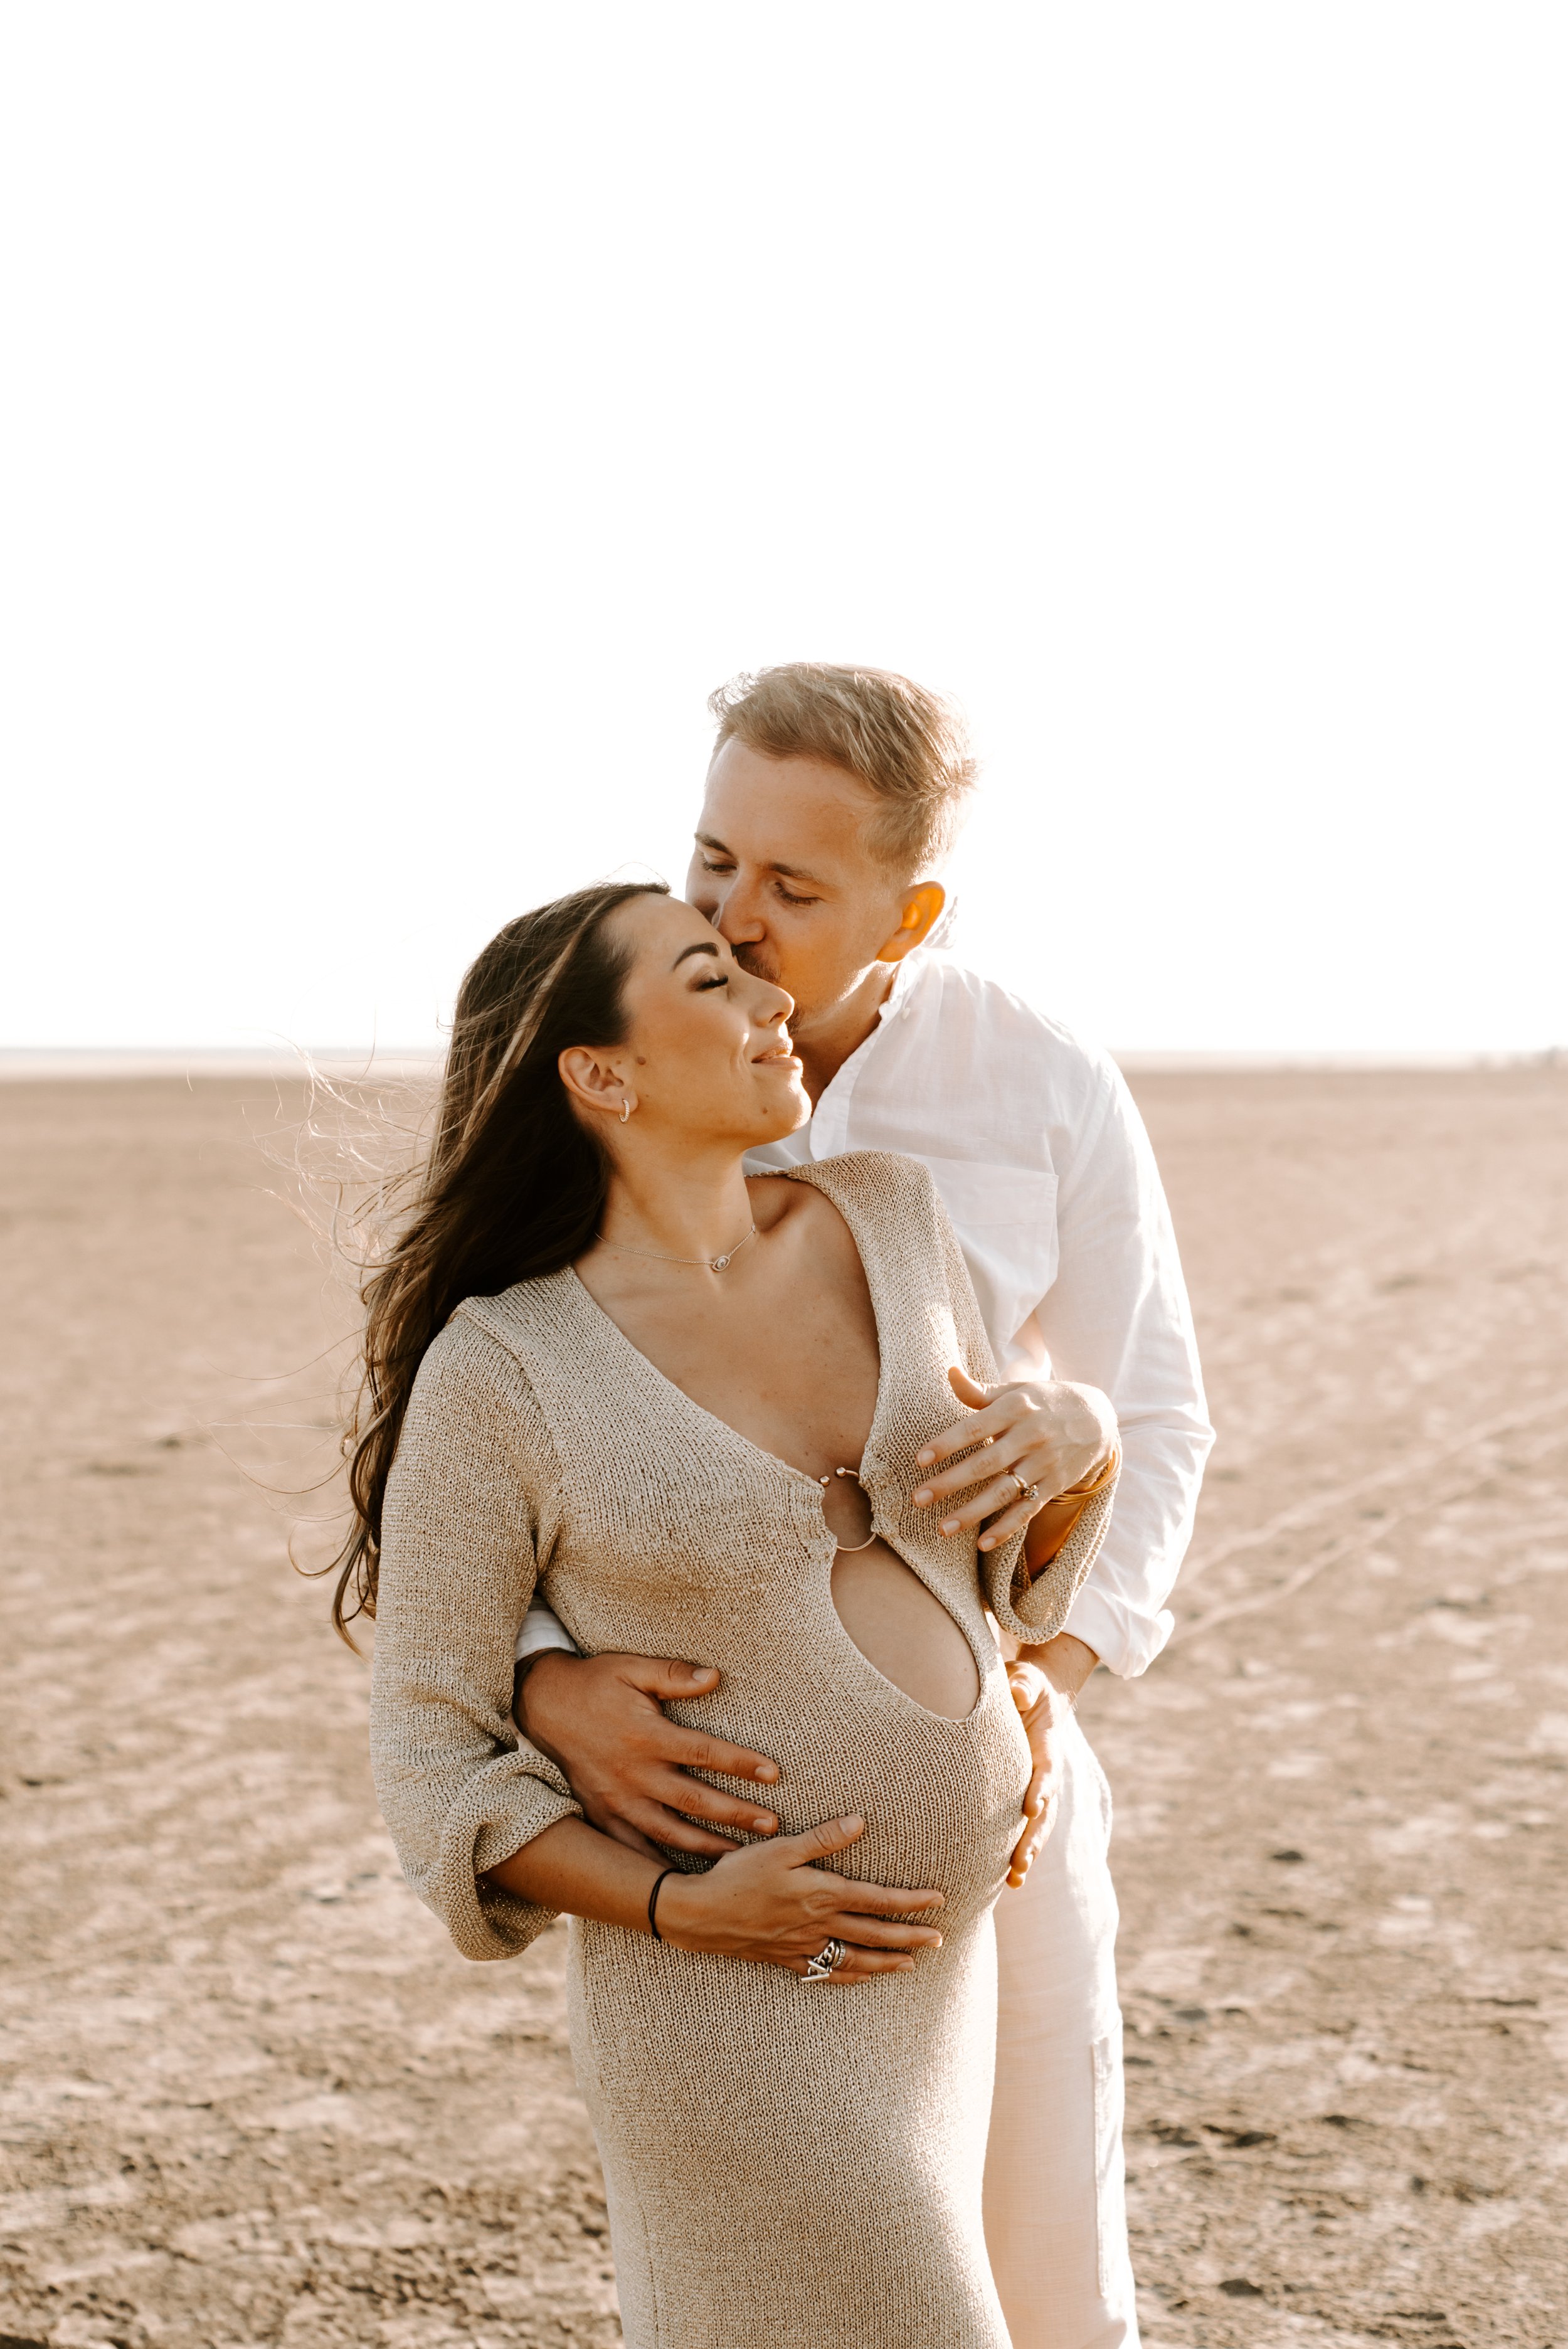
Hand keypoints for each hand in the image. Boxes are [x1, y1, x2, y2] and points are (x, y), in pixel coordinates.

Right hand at [517, 1651, 783, 1860]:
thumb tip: (714, 1676)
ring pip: (669, 1831)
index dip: (739, 1763)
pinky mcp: (602, 1815)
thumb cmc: (593, 1683)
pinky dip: (659, 1866)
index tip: (774, 1774)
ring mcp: (617, 1800)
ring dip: (708, 1846)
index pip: (703, 1753)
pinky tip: (685, 1879)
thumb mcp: (631, 1668)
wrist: (540, 1706)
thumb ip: (672, 1674)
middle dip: (735, 1814)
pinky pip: (633, 1849)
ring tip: (741, 1856)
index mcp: (646, 1736)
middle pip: (694, 1800)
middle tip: (773, 1827)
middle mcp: (634, 1774)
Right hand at [656, 1814, 945, 1981]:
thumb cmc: (738, 1875)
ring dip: (886, 1962)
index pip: (877, 1899)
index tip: (938, 1900)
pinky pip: (826, 1973)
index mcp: (822, 1895)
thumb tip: (860, 1822)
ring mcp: (803, 1946)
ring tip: (911, 1964)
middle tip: (940, 1939)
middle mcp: (818, 1925)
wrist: (700, 1915)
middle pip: (874, 1935)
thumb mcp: (780, 1847)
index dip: (910, 1901)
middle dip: (910, 1937)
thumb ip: (822, 1839)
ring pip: (855, 1959)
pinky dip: (850, 1977)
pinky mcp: (785, 1959)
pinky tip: (861, 1977)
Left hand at [912, 1367, 1116, 1552]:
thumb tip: (949, 1372)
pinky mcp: (1055, 1484)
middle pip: (985, 1463)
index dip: (947, 1443)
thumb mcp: (1016, 1391)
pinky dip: (1007, 1527)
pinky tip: (982, 1543)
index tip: (920, 1459)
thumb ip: (980, 1391)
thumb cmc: (1044, 1402)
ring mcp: (1044, 1463)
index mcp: (1016, 1408)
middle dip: (950, 1482)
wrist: (1099, 1418)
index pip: (975, 1427)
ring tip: (942, 1529)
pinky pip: (1028, 1509)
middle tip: (918, 1498)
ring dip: (972, 1513)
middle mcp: (1030, 1436)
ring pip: (1004, 1491)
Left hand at [1004, 1634, 1098, 1884]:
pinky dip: (1020, 1854)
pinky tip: (1008, 1882)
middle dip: (1033, 1837)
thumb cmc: (1026, 1686)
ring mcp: (1038, 1789)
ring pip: (1037, 1827)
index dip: (1040, 1788)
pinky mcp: (1026, 1798)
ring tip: (1014, 1880)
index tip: (1031, 1808)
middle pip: (1044, 1810)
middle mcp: (1046, 1773)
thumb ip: (1023, 1686)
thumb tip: (1018, 1694)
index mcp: (1047, 1746)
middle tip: (1020, 1862)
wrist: (1037, 1696)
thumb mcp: (1025, 1678)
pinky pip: (1025, 1829)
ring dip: (1028, 1853)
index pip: (1045, 1770)